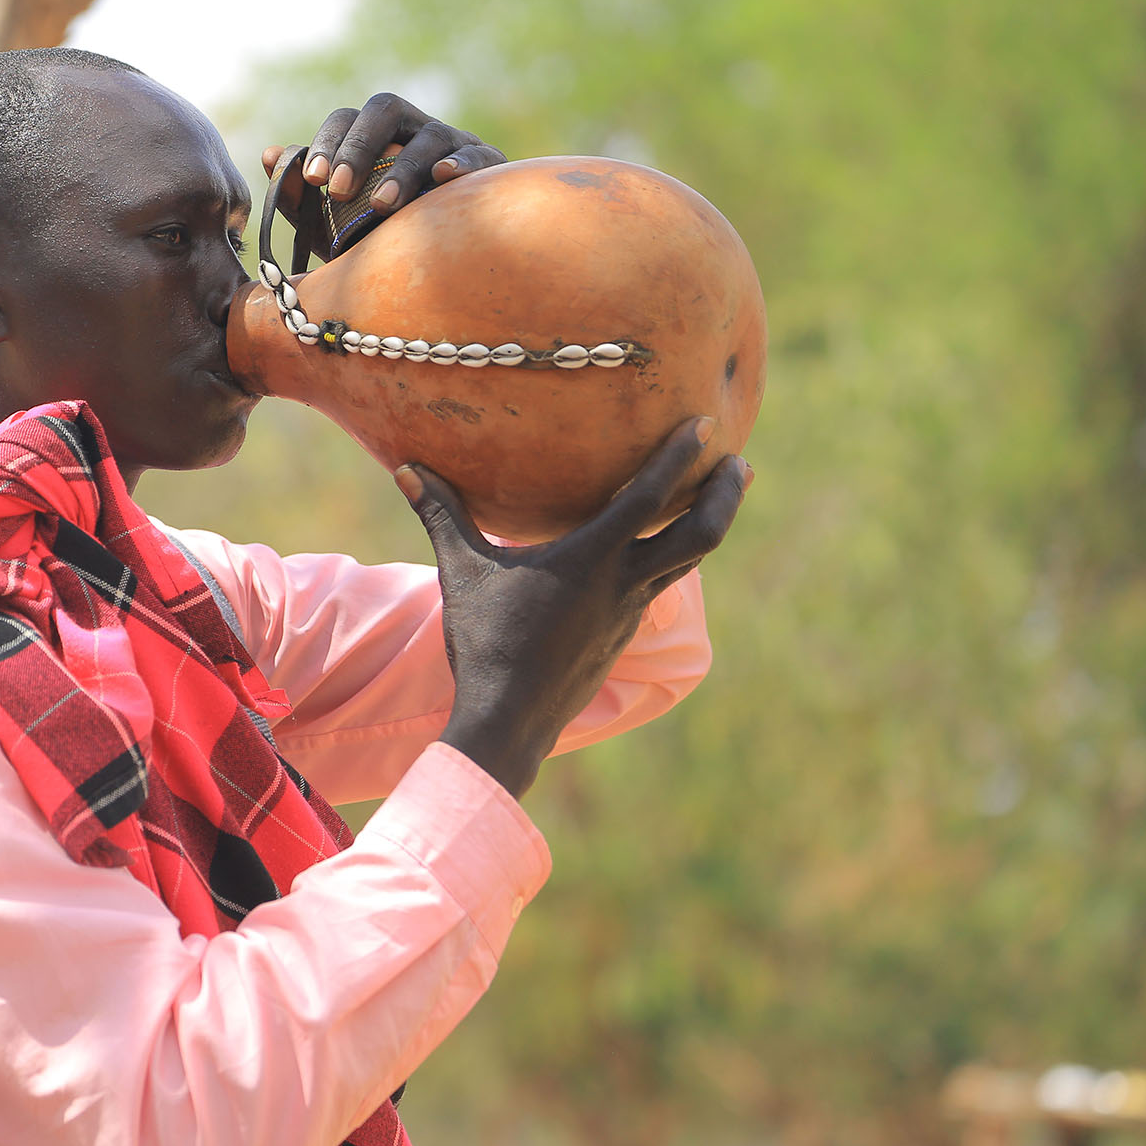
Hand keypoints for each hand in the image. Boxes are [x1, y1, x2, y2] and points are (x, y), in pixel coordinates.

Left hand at [262, 93, 504, 235]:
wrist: (449, 259)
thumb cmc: (384, 235)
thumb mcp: (336, 223)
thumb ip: (301, 194)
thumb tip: (270, 156)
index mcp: (376, 136)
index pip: (347, 118)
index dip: (327, 142)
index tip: (311, 180)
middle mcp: (412, 129)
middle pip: (385, 109)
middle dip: (359, 146)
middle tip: (338, 189)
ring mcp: (453, 142)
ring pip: (428, 136)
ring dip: (402, 168)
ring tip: (381, 205)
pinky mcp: (490, 164)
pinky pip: (478, 154)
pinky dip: (461, 163)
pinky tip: (443, 179)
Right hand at [398, 418, 752, 796]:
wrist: (510, 721)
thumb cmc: (483, 643)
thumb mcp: (461, 574)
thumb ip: (441, 516)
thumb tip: (406, 467)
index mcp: (589, 560)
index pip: (646, 499)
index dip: (677, 458)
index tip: (704, 424)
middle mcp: (622, 584)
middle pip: (700, 535)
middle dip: (725, 495)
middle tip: (739, 461)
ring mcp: (629, 612)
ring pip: (689, 561)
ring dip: (711, 523)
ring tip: (720, 493)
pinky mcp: (624, 633)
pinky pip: (662, 584)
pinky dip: (676, 555)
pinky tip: (664, 548)